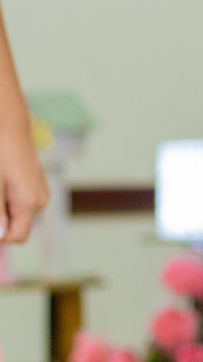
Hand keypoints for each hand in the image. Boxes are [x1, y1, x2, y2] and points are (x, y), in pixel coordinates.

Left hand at [0, 126, 48, 242]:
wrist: (8, 124)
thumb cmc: (0, 150)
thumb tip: (0, 236)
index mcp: (31, 202)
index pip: (16, 237)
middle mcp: (39, 201)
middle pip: (16, 227)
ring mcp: (39, 193)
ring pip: (16, 215)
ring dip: (0, 208)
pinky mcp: (34, 185)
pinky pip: (19, 202)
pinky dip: (5, 199)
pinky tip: (0, 183)